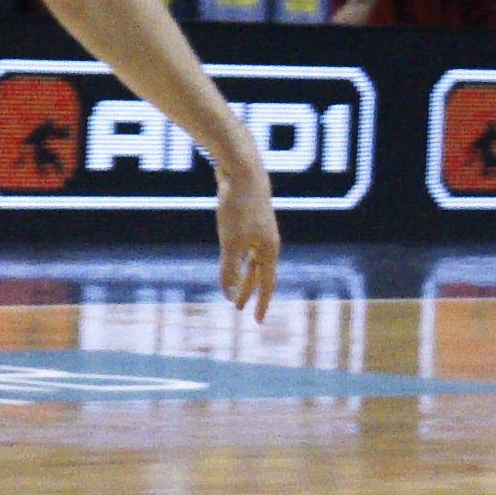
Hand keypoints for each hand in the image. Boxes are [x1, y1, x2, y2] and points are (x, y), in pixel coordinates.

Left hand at [211, 158, 278, 316]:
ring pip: (251, 259)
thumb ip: (229, 269)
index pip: (267, 284)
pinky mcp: (248, 220)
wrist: (243, 173)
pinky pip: (244, 246)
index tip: (257, 321)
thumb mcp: (231, 243)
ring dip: (242, 275)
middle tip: (236, 308)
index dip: (262, 303)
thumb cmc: (239, 209)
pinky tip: (229, 257)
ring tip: (232, 285)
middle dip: (248, 291)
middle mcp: (267, 242)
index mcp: (269, 250)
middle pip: (258, 273)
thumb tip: (226, 293)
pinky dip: (237, 258)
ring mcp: (259, 231)